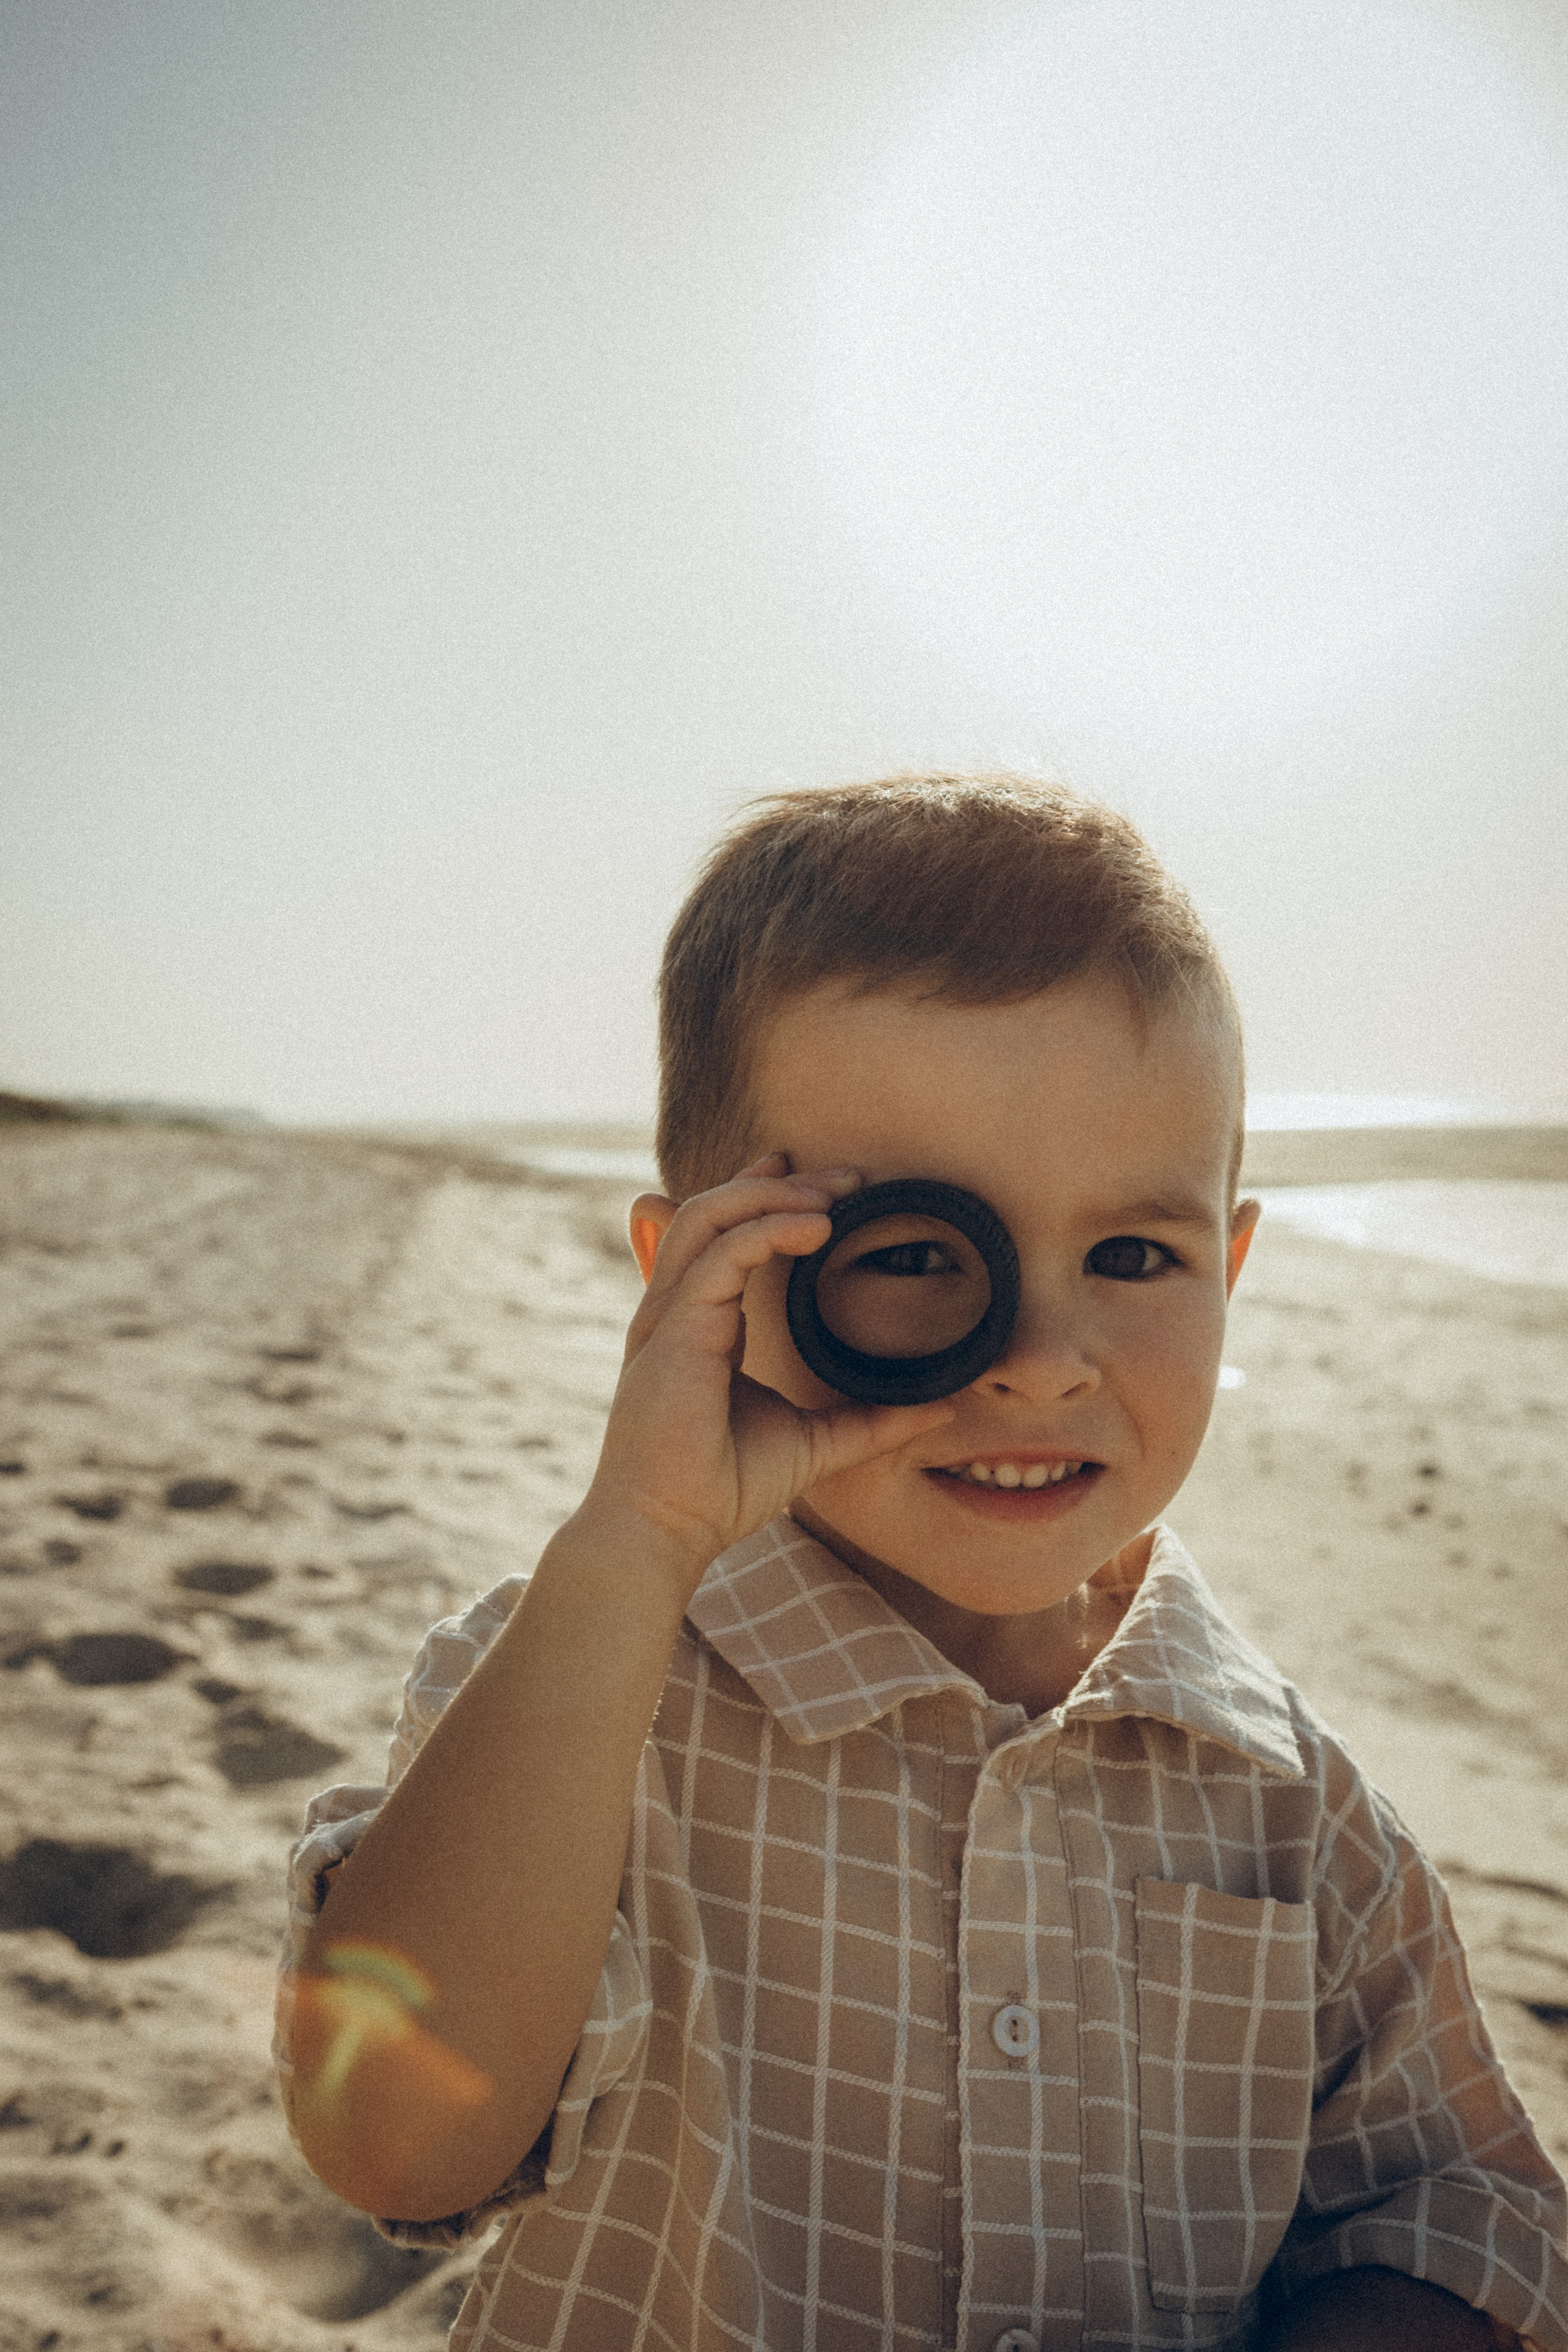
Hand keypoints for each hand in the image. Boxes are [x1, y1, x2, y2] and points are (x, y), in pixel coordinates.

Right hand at [578, 1153, 953, 1584]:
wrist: (669, 1531)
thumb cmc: (723, 1489)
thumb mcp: (815, 1444)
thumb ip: (870, 1420)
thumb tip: (940, 1407)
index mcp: (697, 1325)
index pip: (722, 1236)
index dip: (764, 1196)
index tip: (822, 1182)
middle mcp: (675, 1310)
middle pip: (714, 1211)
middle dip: (779, 1184)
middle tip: (848, 1176)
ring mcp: (668, 1316)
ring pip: (709, 1217)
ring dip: (773, 1195)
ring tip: (833, 1196)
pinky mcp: (673, 1330)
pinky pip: (719, 1255)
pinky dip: (767, 1229)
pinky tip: (814, 1226)